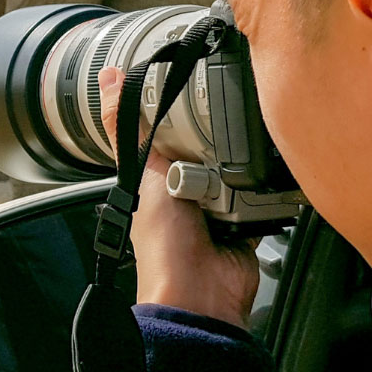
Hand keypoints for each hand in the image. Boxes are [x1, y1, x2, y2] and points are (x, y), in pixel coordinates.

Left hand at [100, 65, 260, 331]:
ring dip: (240, 165)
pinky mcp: (247, 222)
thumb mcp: (140, 172)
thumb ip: (125, 129)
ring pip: (236, 168)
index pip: (167, 132)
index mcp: (154, 180)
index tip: (193, 80)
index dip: (178, 111)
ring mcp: (218, 208)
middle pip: (208, 147)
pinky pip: (260, 195)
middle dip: (217, 138)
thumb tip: (108, 78)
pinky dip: (263, 190)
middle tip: (224, 128)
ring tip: (240, 161)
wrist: (203, 293)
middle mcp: (185, 192)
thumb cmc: (164, 244)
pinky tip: (263, 178)